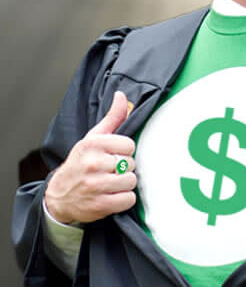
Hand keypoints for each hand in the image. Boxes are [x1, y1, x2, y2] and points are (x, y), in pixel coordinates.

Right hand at [45, 91, 136, 223]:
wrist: (59, 196)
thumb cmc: (81, 163)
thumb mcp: (93, 137)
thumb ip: (112, 117)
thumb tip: (122, 95)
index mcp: (92, 144)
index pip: (129, 145)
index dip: (124, 151)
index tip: (114, 155)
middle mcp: (93, 163)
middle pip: (131, 163)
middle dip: (124, 168)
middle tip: (109, 171)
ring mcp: (95, 185)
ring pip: (131, 181)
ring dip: (124, 184)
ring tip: (111, 183)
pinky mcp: (99, 205)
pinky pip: (128, 199)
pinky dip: (123, 200)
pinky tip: (112, 195)